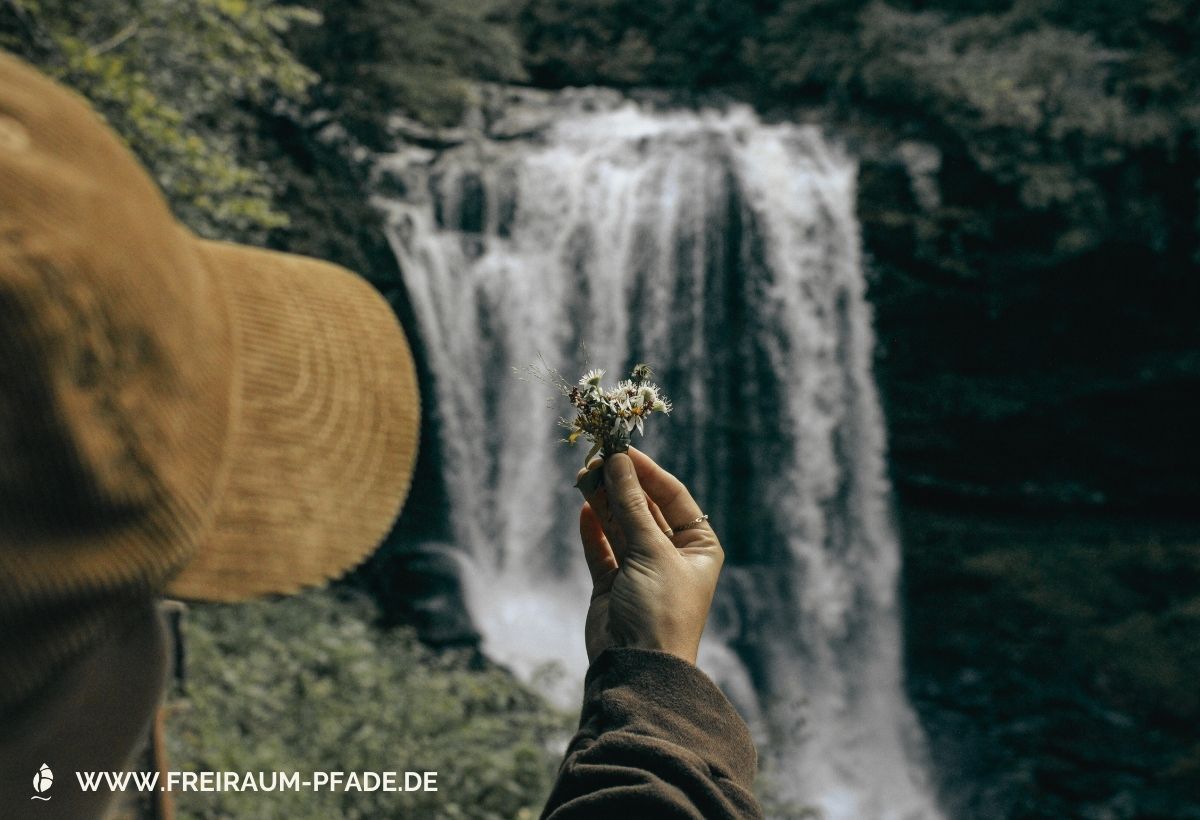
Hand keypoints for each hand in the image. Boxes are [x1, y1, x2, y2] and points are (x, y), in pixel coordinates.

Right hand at [575, 447, 723, 665]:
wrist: (638, 667)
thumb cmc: (661, 609)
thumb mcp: (652, 550)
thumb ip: (631, 505)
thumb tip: (617, 462)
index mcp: (698, 546)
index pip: (672, 496)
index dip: (647, 472)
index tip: (621, 449)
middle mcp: (671, 555)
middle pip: (643, 508)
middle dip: (620, 484)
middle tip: (594, 459)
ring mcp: (640, 570)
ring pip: (620, 525)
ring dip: (603, 501)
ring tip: (582, 475)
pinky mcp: (613, 586)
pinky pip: (602, 549)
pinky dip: (593, 529)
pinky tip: (583, 508)